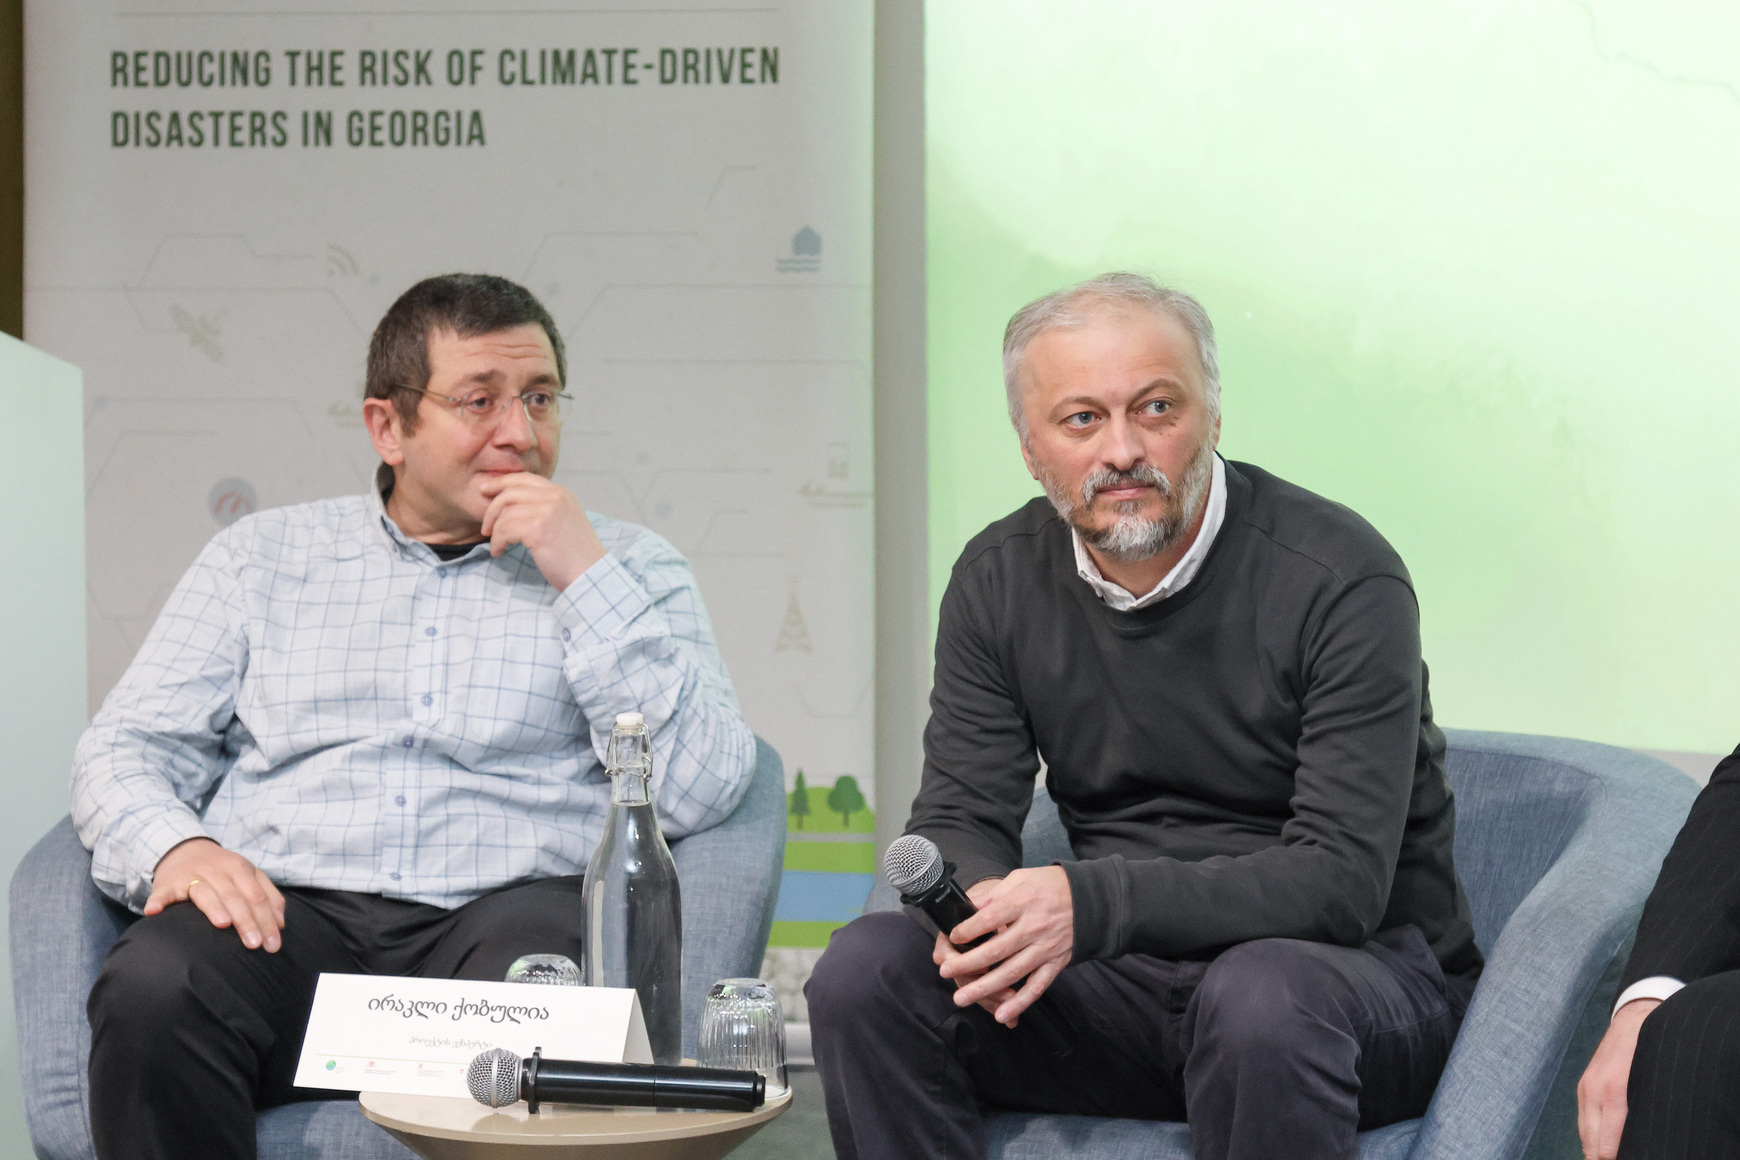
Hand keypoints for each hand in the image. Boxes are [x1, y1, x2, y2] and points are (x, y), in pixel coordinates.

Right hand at [144, 837, 285, 951]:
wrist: (184, 849)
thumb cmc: (222, 870)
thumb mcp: (249, 874)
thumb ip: (269, 895)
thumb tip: (281, 923)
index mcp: (240, 868)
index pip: (257, 896)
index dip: (267, 920)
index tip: (273, 944)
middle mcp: (217, 870)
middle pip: (235, 896)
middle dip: (246, 920)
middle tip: (254, 944)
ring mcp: (191, 875)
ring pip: (205, 892)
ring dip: (214, 907)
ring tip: (223, 924)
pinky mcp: (167, 883)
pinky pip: (162, 893)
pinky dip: (158, 901)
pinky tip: (154, 912)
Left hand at [476, 473, 605, 591]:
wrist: (590, 575)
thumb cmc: (576, 555)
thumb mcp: (564, 521)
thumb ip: (544, 508)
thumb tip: (512, 505)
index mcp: (562, 493)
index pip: (524, 479)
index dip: (500, 482)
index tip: (484, 490)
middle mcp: (555, 497)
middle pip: (510, 492)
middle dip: (492, 509)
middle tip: (485, 527)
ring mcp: (547, 511)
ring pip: (505, 513)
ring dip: (494, 532)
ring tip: (497, 546)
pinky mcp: (538, 529)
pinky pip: (504, 529)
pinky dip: (497, 542)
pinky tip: (499, 552)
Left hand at [931, 866, 1073, 1026]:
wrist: (1090, 900)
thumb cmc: (1050, 886)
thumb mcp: (1021, 878)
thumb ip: (995, 894)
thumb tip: (968, 906)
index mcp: (1024, 902)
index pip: (991, 919)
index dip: (969, 930)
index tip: (953, 937)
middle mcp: (1034, 927)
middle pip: (996, 950)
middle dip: (968, 963)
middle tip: (946, 971)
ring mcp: (1045, 948)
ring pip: (1012, 973)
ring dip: (986, 988)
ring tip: (963, 999)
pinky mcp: (1055, 963)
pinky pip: (1037, 987)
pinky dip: (1020, 1003)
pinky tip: (1002, 1014)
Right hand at [1577, 997, 1660, 1158]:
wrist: (1634, 1019)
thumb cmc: (1651, 1051)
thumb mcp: (1652, 1085)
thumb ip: (1643, 1114)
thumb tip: (1644, 1139)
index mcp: (1612, 1093)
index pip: (1607, 1145)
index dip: (1612, 1158)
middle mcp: (1593, 1092)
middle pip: (1591, 1144)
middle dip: (1601, 1158)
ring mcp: (1585, 1088)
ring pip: (1584, 1134)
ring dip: (1594, 1150)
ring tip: (1605, 1159)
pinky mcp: (1583, 1085)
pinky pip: (1583, 1120)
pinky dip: (1590, 1136)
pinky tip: (1600, 1145)